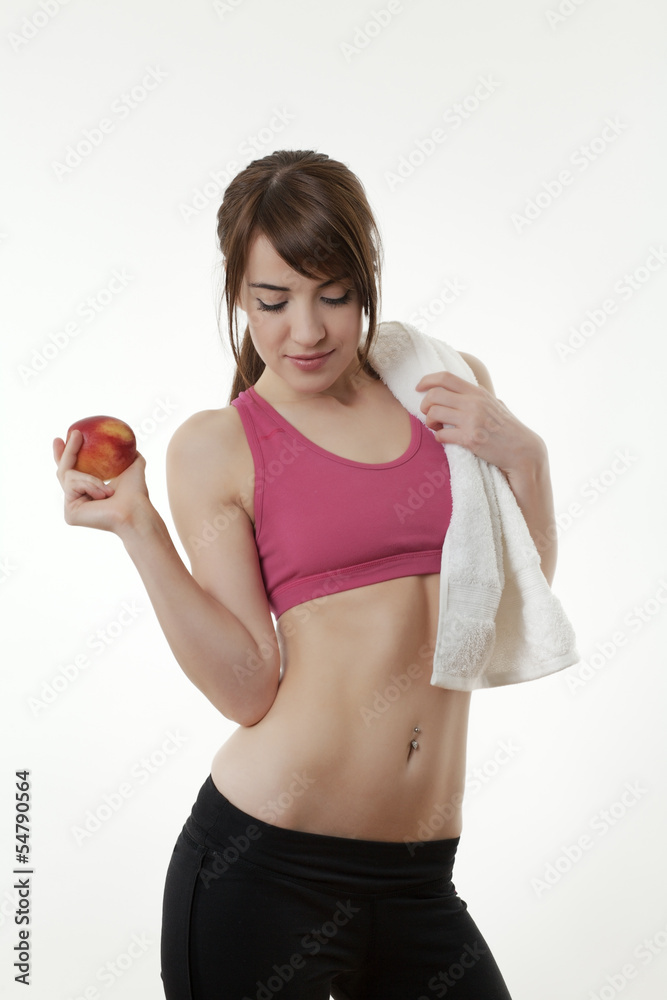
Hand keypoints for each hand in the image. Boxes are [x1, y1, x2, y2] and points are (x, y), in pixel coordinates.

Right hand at [53, 428, 150, 533]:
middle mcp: (79, 500)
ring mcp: (72, 507)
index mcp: (90, 491)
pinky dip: (88, 484)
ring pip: (67, 475)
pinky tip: (103, 496)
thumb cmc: (136, 493)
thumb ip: (128, 453)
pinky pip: (71, 484)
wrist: (135, 509)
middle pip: (64, 472)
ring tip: (108, 490)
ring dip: (90, 478)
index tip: (68, 435)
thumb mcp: (134, 465)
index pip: (75, 470)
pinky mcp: (69, 513)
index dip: (67, 454)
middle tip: (65, 436)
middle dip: (63, 454)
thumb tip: (126, 440)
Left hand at [415, 371, 544, 475]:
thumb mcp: (495, 404)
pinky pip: (441, 435)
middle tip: (428, 413)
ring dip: (430, 422)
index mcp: (478, 392)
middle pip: (434, 395)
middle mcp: (474, 403)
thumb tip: (468, 389)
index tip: (418, 388)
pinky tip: (444, 439)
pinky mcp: (470, 439)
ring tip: (436, 427)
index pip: (445, 378)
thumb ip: (480, 396)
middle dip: (424, 404)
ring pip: (434, 413)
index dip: (427, 380)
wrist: (522, 450)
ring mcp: (472, 421)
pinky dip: (438, 437)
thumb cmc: (508, 428)